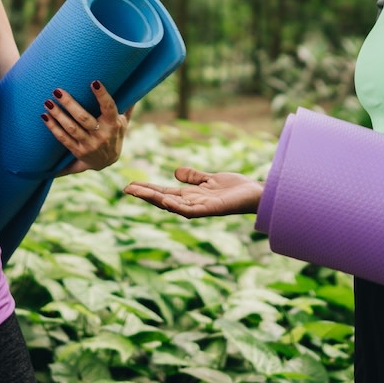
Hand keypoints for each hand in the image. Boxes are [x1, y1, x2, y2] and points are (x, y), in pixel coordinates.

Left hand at [45, 80, 125, 172]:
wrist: (107, 162)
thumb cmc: (114, 135)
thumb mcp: (123, 122)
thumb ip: (126, 105)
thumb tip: (135, 84)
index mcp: (113, 124)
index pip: (109, 107)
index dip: (102, 95)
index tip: (94, 82)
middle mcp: (101, 135)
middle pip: (84, 118)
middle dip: (70, 104)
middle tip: (57, 90)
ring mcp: (89, 144)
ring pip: (71, 128)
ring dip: (58, 115)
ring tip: (48, 103)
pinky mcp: (78, 151)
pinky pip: (63, 138)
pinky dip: (53, 127)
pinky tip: (45, 117)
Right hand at [124, 168, 263, 217]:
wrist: (256, 193)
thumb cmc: (235, 188)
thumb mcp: (209, 179)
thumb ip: (193, 177)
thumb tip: (175, 172)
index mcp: (191, 196)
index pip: (164, 192)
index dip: (147, 189)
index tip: (130, 185)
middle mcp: (192, 204)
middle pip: (163, 199)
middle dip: (145, 195)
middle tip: (127, 189)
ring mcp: (201, 208)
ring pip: (173, 205)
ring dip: (155, 199)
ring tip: (139, 192)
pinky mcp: (211, 210)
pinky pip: (190, 210)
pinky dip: (176, 206)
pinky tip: (164, 200)